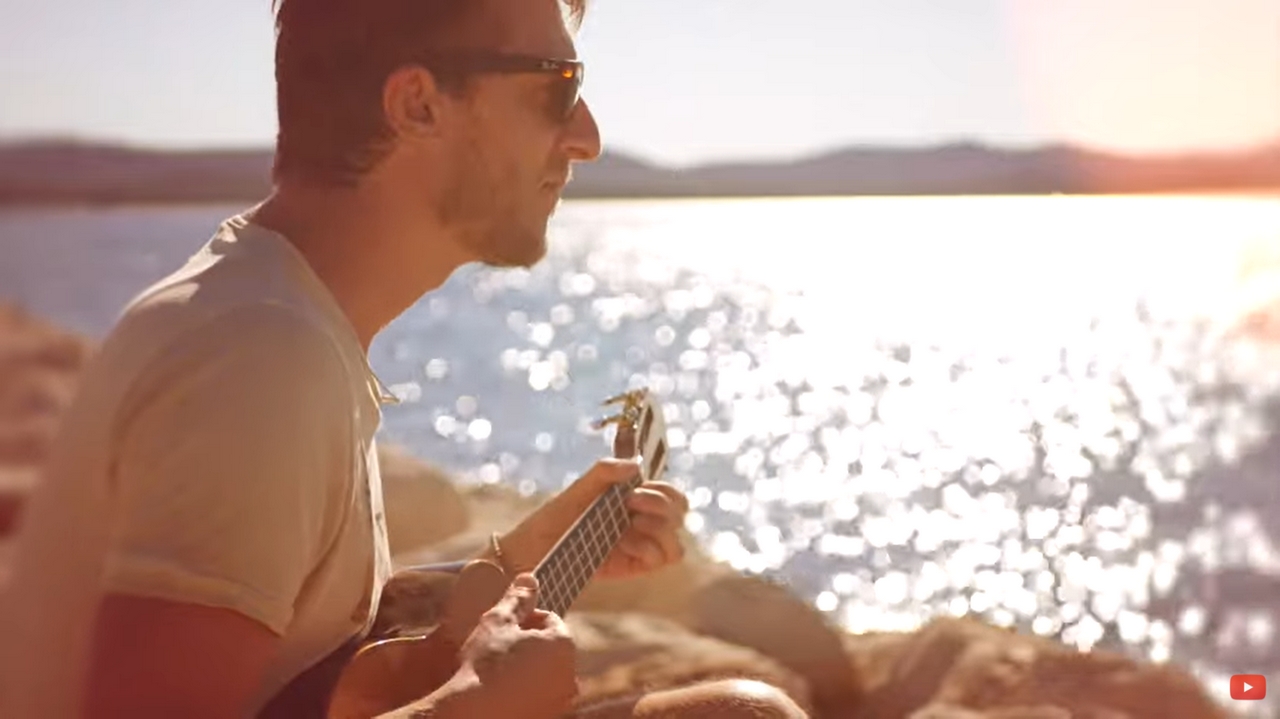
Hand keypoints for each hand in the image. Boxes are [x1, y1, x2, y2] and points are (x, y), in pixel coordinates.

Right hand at [455, 574, 577, 717]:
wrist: (472, 714)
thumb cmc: (484, 664)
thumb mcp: (498, 621)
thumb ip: (518, 598)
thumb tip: (530, 578)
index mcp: (564, 645)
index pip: (550, 619)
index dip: (524, 618)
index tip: (502, 627)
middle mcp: (571, 674)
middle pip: (551, 647)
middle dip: (528, 643)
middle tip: (498, 648)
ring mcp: (561, 700)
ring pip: (545, 674)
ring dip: (528, 668)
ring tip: (497, 671)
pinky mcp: (549, 717)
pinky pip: (539, 697)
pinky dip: (526, 691)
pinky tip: (502, 692)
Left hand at [499, 458, 688, 581]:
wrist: (532, 551)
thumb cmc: (554, 517)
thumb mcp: (578, 489)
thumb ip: (605, 472)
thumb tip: (636, 466)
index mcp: (634, 500)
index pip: (671, 495)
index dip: (664, 492)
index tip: (633, 492)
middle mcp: (642, 522)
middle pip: (679, 515)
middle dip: (662, 506)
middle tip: (630, 504)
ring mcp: (638, 546)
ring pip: (675, 543)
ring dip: (660, 529)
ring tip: (631, 525)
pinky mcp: (632, 567)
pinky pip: (660, 560)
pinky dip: (649, 549)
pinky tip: (625, 544)